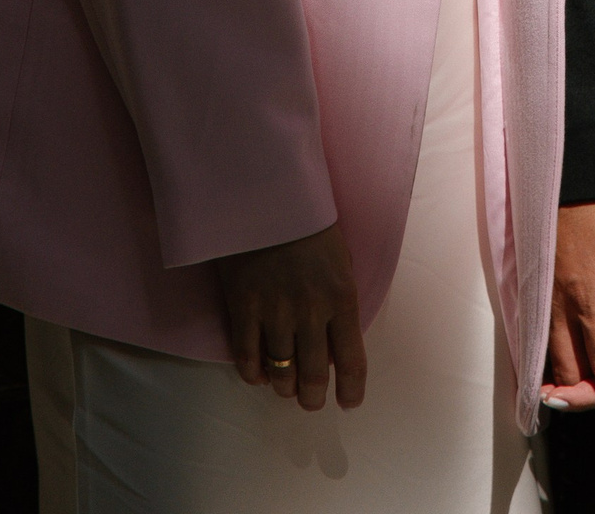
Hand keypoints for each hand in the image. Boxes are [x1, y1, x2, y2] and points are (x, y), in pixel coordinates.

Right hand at [216, 220, 365, 411]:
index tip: (348, 402)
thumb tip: (335, 339)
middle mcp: (310, 310)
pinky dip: (253, 374)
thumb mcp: (339, 257)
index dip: (351, 389)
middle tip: (311, 401)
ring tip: (286, 387)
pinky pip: (247, 357)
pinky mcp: (243, 306)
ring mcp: (275, 310)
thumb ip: (340, 298)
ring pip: (280, 372)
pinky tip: (260, 373)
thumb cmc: (308, 222)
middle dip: (313, 398)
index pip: (351, 360)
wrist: (266, 192)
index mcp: (341, 295)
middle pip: (312, 376)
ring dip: (284, 388)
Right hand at [545, 198, 594, 417]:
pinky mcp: (538, 275)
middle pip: (577, 378)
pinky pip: (541, 336)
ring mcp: (544, 290)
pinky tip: (582, 352)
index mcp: (593, 298)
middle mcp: (560, 302)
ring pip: (555, 361)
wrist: (587, 144)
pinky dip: (561, 355)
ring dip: (583, 378)